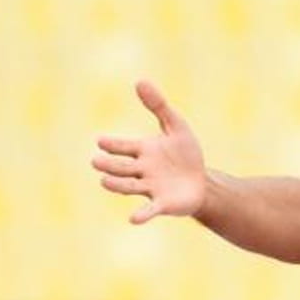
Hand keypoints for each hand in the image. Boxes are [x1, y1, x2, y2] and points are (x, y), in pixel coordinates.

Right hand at [92, 81, 207, 223]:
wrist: (203, 182)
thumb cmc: (186, 155)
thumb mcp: (176, 126)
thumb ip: (158, 106)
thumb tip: (140, 80)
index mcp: (142, 151)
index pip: (122, 146)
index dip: (112, 144)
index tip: (101, 141)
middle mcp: (141, 170)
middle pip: (120, 167)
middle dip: (108, 164)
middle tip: (96, 161)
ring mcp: (150, 188)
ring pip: (128, 186)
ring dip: (117, 185)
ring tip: (104, 181)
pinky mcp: (162, 204)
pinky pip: (149, 210)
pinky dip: (141, 215)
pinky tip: (133, 219)